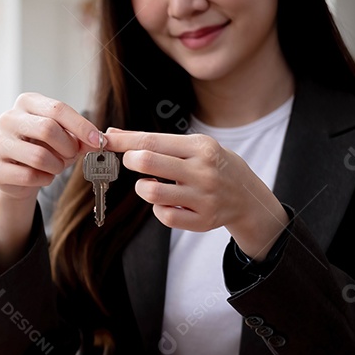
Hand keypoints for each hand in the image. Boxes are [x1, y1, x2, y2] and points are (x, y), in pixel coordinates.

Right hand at [0, 93, 100, 204]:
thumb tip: (97, 141)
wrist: (17, 174)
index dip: (81, 126)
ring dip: (56, 166)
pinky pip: (28, 176)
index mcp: (26, 103)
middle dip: (67, 147)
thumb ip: (80, 138)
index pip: (57, 109)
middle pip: (47, 129)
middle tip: (71, 156)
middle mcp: (8, 118)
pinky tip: (42, 177)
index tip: (97, 140)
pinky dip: (43, 179)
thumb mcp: (64, 138)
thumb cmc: (42, 149)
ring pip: (39, 156)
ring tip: (56, 167)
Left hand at [104, 128, 288, 259]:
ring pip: (153, 193)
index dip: (124, 142)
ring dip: (143, 188)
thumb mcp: (194, 146)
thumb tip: (114, 134)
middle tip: (132, 162)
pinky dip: (158, 209)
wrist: (248, 197)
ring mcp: (204, 197)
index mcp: (201, 147)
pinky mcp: (203, 220)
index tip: (106, 140)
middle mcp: (203, 171)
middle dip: (131, 160)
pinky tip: (166, 203)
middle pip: (149, 162)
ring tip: (150, 185)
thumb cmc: (213, 166)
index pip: (152, 141)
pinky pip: (165, 216)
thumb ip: (155, 141)